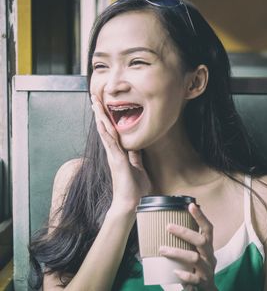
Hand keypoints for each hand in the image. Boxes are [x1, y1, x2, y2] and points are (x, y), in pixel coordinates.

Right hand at [91, 95, 151, 211]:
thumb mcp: (137, 168)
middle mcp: (114, 153)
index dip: (107, 119)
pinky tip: (102, 122)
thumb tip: (136, 148)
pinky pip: (111, 143)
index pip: (112, 132)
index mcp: (119, 154)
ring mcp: (114, 156)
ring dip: (101, 117)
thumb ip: (135, 157)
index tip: (103, 106)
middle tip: (94, 98)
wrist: (131, 203)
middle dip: (100, 113)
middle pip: (106, 128)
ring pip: (106, 132)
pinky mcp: (117, 161)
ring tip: (95, 103)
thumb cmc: (135, 189)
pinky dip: (106, 132)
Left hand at [159, 203, 217, 290]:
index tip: (191, 205)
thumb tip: (164, 230)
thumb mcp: (196, 255)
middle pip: (202, 241)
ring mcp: (207, 270)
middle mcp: (210, 257)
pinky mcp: (203, 283)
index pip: (208, 229)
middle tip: (168, 226)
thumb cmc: (198, 269)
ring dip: (177, 252)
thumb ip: (186, 245)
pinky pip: (194, 278)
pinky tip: (174, 272)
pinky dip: (185, 275)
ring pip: (195, 258)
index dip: (201, 217)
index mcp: (208, 248)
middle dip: (185, 232)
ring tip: (162, 249)